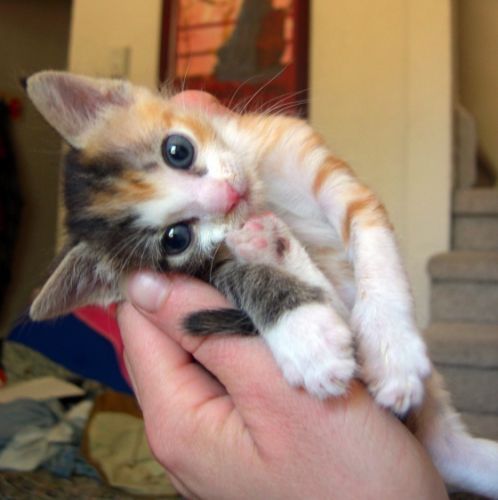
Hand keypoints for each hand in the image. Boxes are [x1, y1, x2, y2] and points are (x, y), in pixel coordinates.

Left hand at [118, 271, 446, 499]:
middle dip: (201, 290)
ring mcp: (210, 433)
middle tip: (250, 255)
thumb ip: (209, 332)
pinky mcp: (239, 433)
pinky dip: (246, 340)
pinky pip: (226, 371)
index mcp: (176, 418)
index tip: (203, 237)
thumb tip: (145, 284)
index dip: (162, 274)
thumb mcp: (278, 390)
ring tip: (272, 287)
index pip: (138, 323)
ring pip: (201, 349)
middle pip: (166, 335)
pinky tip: (279, 329)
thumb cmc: (352, 477)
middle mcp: (181, 428)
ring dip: (230, 312)